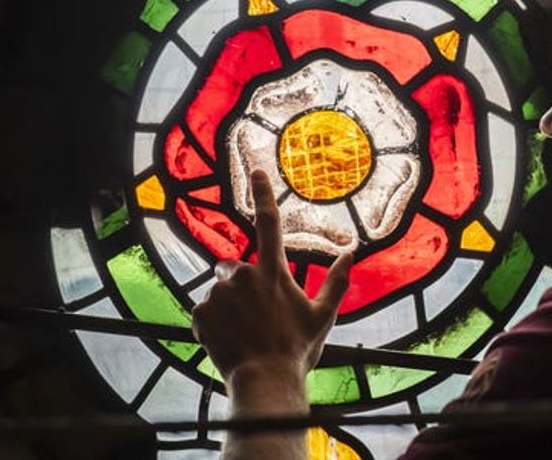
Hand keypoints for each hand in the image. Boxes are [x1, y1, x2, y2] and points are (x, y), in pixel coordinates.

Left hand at [191, 170, 353, 385]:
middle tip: (256, 315)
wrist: (264, 379)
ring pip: (220, 290)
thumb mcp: (323, 316)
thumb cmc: (297, 349)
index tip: (255, 170)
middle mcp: (243, 276)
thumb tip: (351, 254)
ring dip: (228, 304)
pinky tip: (229, 339)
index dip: (262, 194)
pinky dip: (214, 321)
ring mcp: (219, 294)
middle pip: (236, 267)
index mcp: (273, 273)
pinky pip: (205, 310)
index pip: (269, 223)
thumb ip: (337, 281)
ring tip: (244, 332)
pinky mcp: (200, 312)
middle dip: (241, 283)